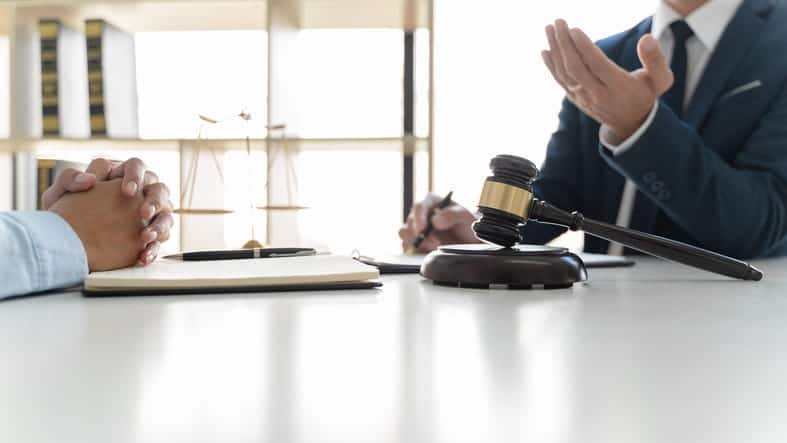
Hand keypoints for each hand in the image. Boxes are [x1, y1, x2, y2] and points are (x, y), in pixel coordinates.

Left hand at [41, 157, 173, 264]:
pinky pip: (160, 241)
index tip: (127, 191)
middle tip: (142, 214)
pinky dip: (153, 249)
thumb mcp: (58, 195)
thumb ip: (69, 179)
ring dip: (160, 226)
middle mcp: (140, 193)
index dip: (136, 176)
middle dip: (155, 201)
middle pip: (159, 189)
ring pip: (166, 215)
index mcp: (121, 176)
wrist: (65, 243)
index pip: (137, 166)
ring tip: (145, 237)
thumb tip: (89, 179)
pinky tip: (143, 257)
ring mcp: (148, 216)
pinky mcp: (149, 236)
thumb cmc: (64, 213)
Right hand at [398, 193, 479, 252]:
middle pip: (410, 222)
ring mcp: (415, 228)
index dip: (419, 217)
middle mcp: (421, 214)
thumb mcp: (464, 217)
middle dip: (419, 234)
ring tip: (432, 248)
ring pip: (404, 233)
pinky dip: (414, 251)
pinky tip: (426, 252)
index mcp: (431, 202)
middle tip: (434, 242)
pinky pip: (406, 246)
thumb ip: (451, 215)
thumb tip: (435, 220)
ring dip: (415, 242)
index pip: (419, 206)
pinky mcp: (413, 242)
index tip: (423, 229)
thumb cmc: (466, 225)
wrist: (468, 243)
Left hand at [541, 19, 673, 140]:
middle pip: (576, 68)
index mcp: (619, 87)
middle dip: (565, 44)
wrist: (631, 123)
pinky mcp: (576, 99)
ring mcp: (584, 98)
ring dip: (556, 50)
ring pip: (565, 74)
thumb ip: (656, 60)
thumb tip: (647, 39)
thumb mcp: (661, 79)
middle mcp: (598, 94)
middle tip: (559, 21)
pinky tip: (545, 50)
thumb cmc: (646, 94)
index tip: (574, 29)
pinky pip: (561, 82)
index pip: (597, 66)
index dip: (585, 48)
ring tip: (550, 28)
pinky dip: (551, 66)